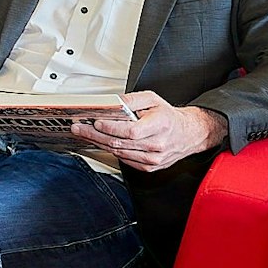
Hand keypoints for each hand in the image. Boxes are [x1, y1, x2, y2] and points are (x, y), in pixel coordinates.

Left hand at [69, 91, 227, 171]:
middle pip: (120, 143)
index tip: (96, 122)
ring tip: (84, 134)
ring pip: (119, 152)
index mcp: (160, 126)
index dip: (111, 128)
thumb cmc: (169, 117)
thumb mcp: (153, 100)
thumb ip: (132, 100)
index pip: (130, 131)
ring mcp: (153, 159)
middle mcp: (157, 145)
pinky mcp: (148, 167)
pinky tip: (101, 142)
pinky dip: (111, 150)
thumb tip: (113, 102)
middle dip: (95, 135)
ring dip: (99, 143)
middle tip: (79, 128)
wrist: (188, 135)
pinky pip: (124, 160)